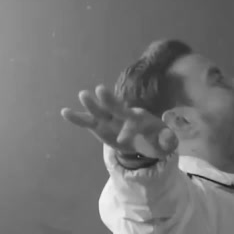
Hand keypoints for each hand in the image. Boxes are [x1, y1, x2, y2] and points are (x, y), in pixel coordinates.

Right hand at [60, 84, 177, 157]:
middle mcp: (123, 115)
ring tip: (82, 94)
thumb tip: (169, 140)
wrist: (145, 139)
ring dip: (92, 104)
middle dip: (109, 101)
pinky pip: (88, 122)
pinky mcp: (100, 126)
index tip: (123, 141)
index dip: (128, 131)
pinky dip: (77, 117)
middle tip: (100, 90)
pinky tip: (64, 112)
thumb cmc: (156, 139)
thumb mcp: (165, 143)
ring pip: (100, 111)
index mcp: (140, 119)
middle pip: (116, 107)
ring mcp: (110, 119)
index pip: (133, 123)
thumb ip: (167, 141)